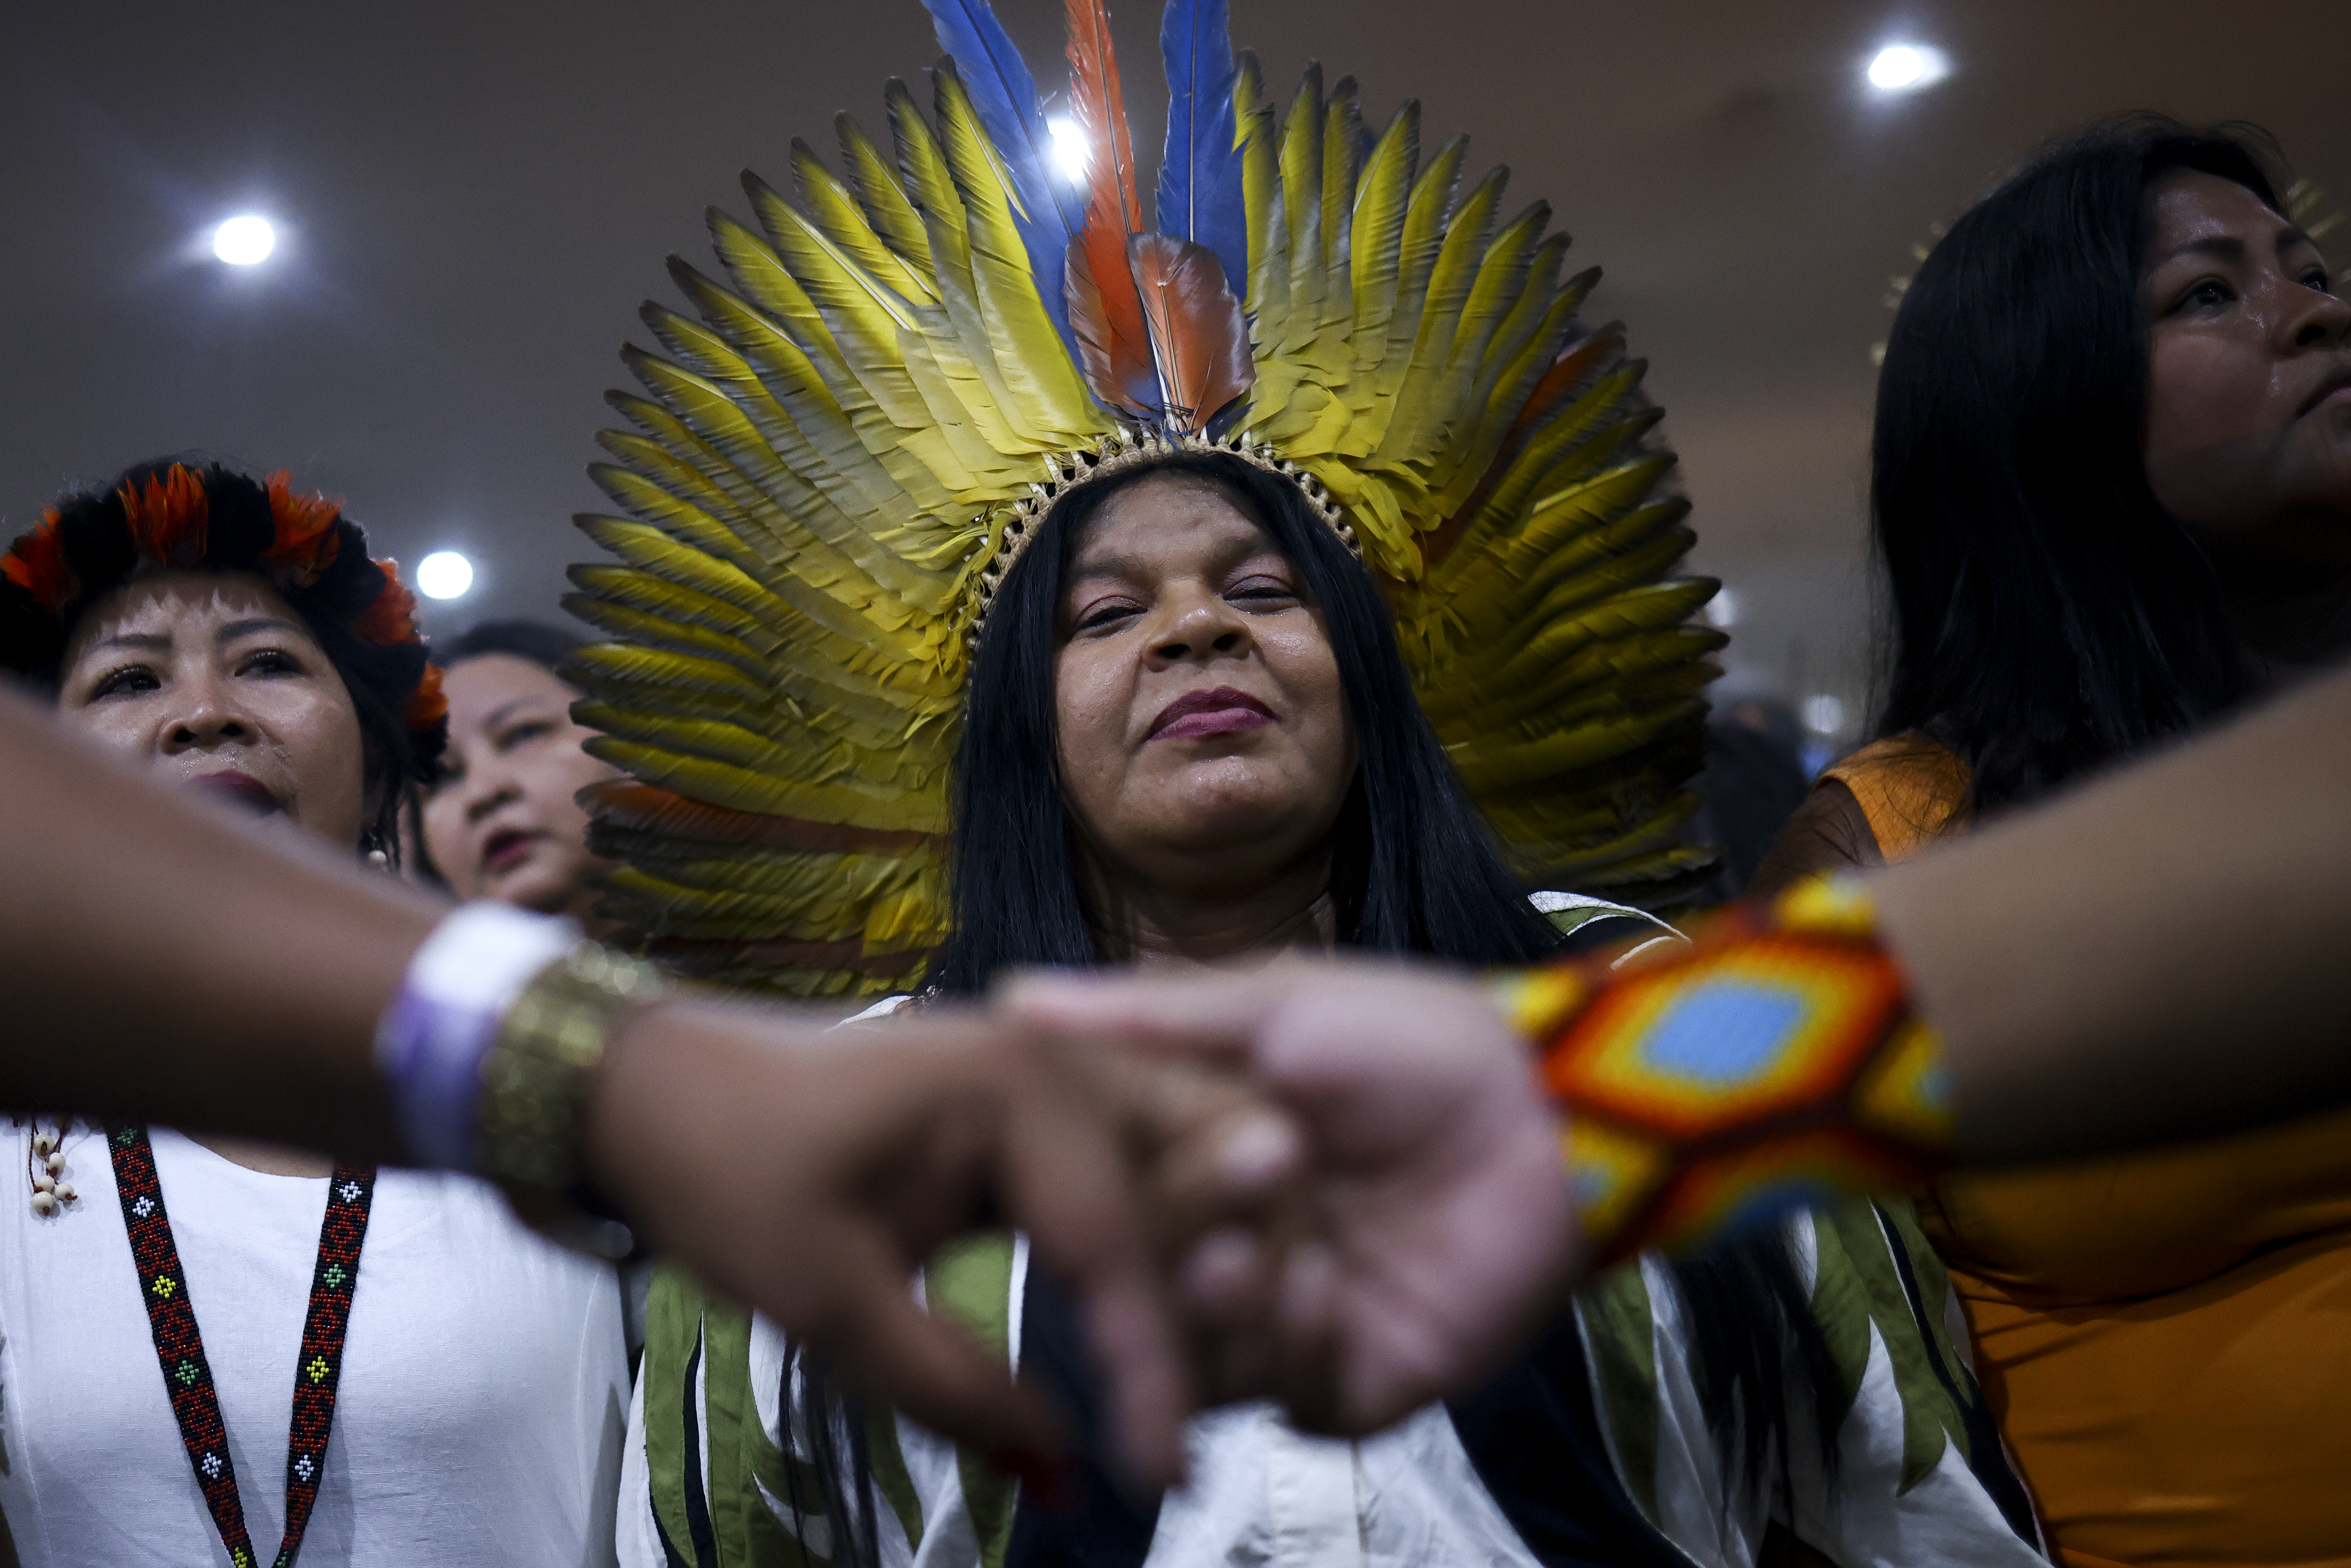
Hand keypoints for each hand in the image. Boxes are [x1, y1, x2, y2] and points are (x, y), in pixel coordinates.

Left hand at [583, 997, 1293, 1485]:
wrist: (656, 1092)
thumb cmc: (725, 1175)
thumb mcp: (827, 1301)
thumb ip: (955, 1387)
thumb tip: (1070, 1468)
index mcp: (1018, 1083)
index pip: (1119, 1240)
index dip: (1150, 1365)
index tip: (1164, 1471)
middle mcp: (1058, 1060)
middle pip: (1182, 1188)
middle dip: (1218, 1297)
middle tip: (1222, 1421)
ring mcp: (1051, 1071)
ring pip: (1171, 1173)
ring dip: (1198, 1265)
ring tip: (1216, 1375)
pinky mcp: (1032, 1105)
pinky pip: (1124, 1172)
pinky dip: (1151, 1245)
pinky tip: (1161, 1321)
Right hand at [1001, 957, 1581, 1433]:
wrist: (1549, 1107)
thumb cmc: (1415, 1039)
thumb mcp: (1274, 1006)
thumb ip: (1145, 1017)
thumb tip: (1012, 997)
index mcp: (1199, 1166)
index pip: (1110, 1209)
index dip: (1098, 1202)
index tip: (1102, 1170)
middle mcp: (1233, 1248)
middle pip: (1147, 1298)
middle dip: (1164, 1266)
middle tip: (1206, 1230)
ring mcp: (1292, 1322)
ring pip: (1205, 1366)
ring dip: (1220, 1319)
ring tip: (1251, 1264)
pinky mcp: (1360, 1381)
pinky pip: (1295, 1404)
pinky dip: (1297, 1357)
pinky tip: (1328, 1295)